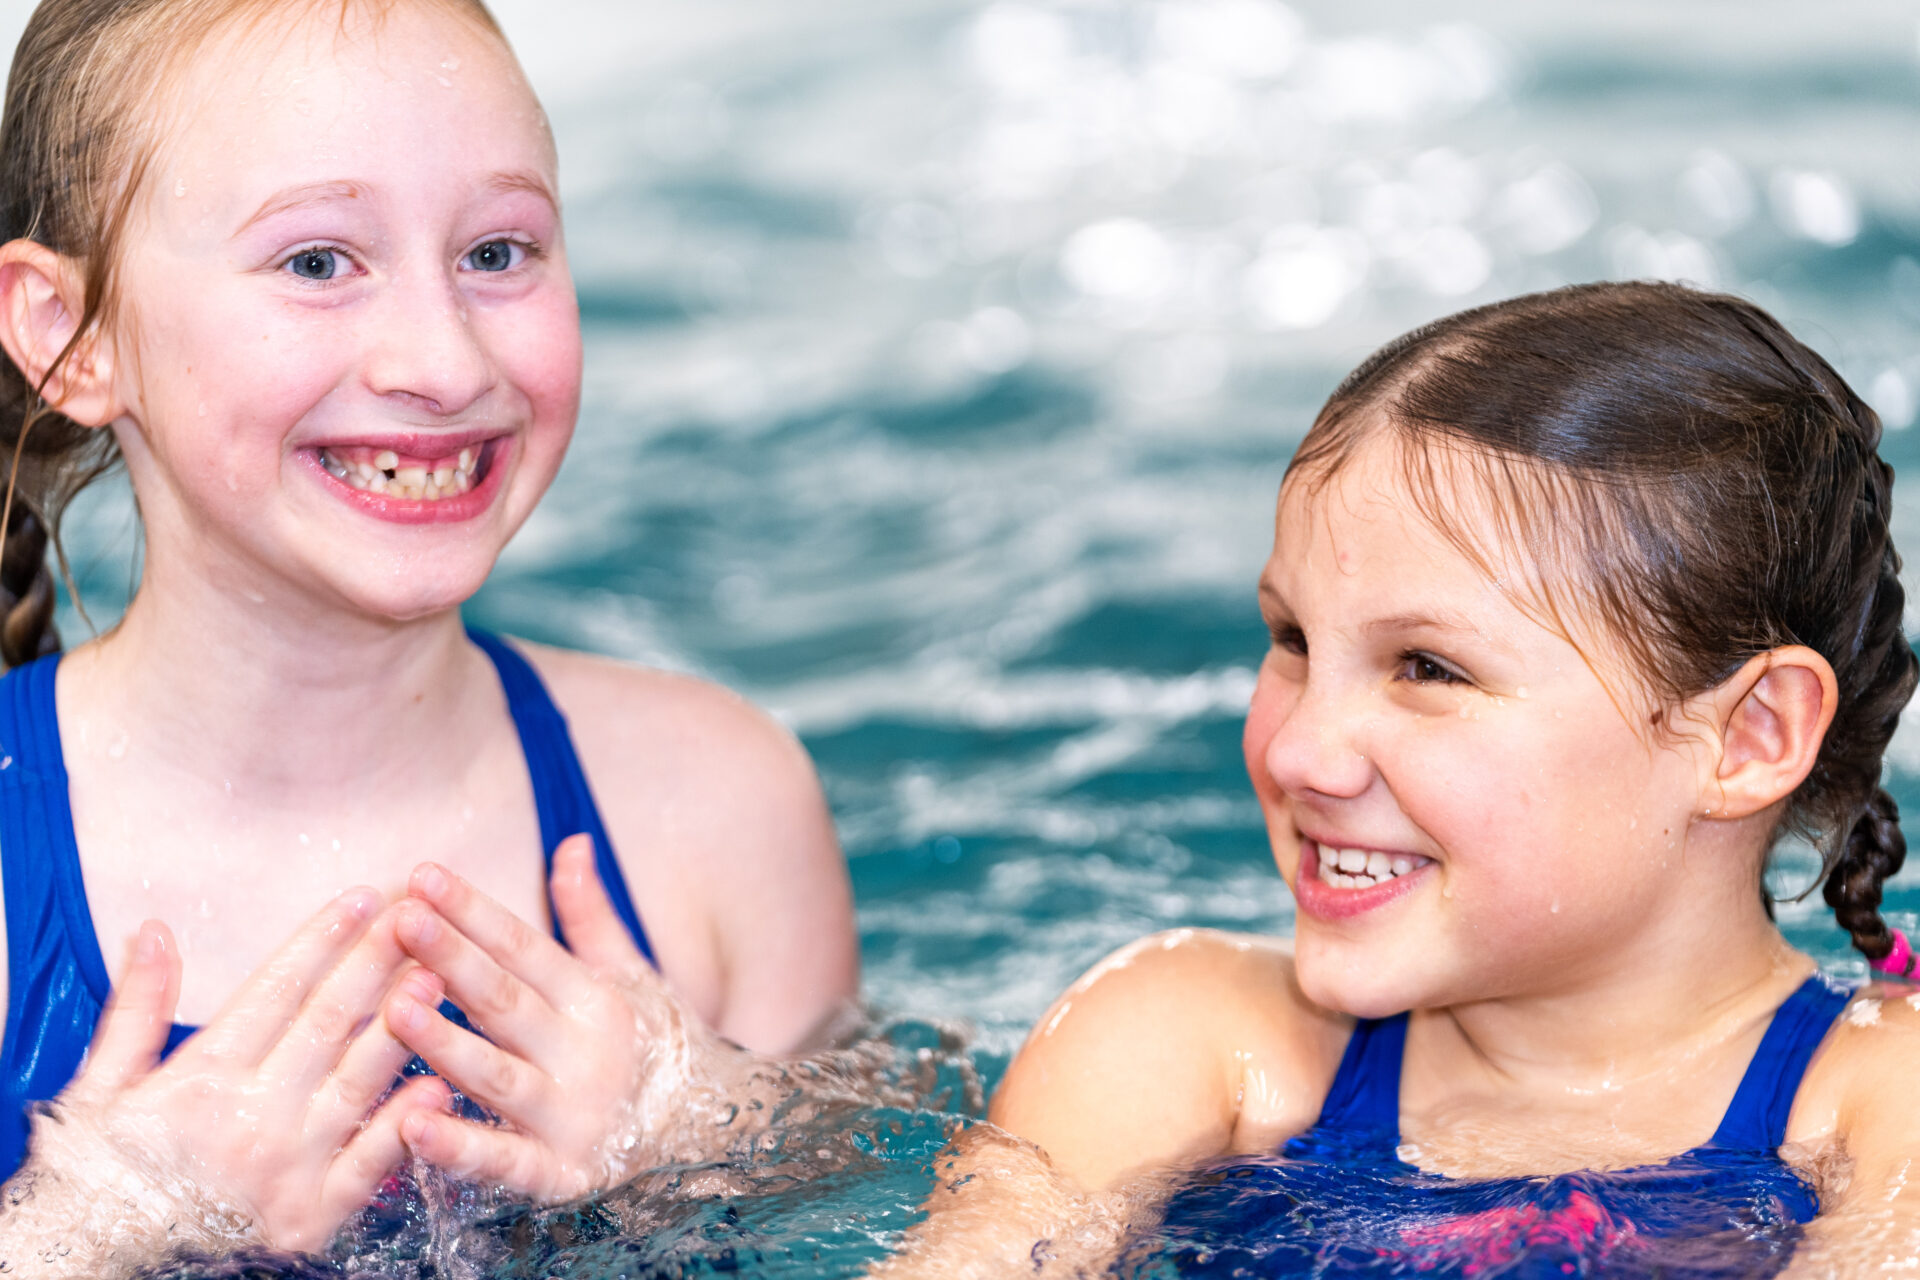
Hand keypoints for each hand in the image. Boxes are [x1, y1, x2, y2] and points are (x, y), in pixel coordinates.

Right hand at [14, 890, 451, 1264]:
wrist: (99, 1266)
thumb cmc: (104, 1174)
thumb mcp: (103, 1086)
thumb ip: (137, 1007)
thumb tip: (154, 930)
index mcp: (201, 1079)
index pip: (277, 989)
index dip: (323, 939)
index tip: (362, 898)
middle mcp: (249, 1118)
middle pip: (328, 1023)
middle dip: (376, 963)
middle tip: (418, 917)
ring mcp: (286, 1170)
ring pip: (358, 1082)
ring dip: (403, 1026)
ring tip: (438, 975)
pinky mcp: (311, 1219)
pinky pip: (369, 1164)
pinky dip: (404, 1124)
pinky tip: (438, 1084)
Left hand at [388, 835, 726, 1201]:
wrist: (705, 1137)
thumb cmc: (648, 1047)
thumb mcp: (627, 976)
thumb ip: (589, 914)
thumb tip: (573, 841)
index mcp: (595, 1001)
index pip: (525, 948)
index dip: (475, 911)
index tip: (423, 874)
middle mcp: (585, 1055)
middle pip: (506, 1002)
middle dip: (452, 958)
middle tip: (403, 919)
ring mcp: (572, 1117)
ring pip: (498, 1076)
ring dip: (446, 1043)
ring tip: (394, 1007)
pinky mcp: (558, 1175)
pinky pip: (504, 1162)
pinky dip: (461, 1148)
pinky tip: (413, 1125)